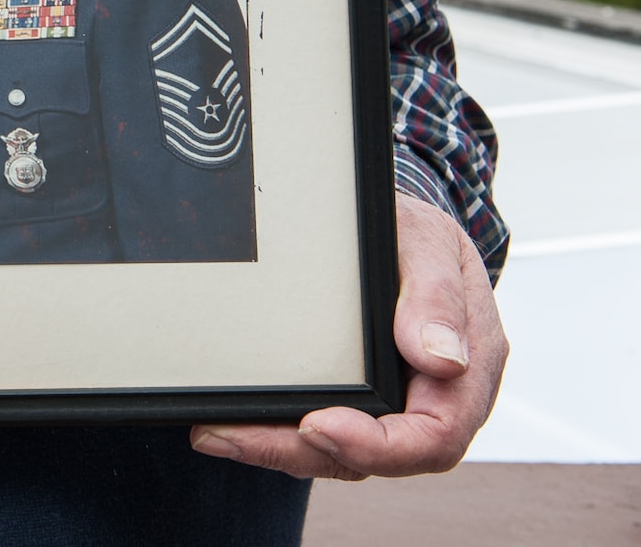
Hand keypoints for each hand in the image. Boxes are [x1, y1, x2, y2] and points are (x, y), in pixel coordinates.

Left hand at [190, 194, 506, 479]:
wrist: (392, 225)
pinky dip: (275, 432)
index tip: (317, 425)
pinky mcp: (355, 400)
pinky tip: (228, 422)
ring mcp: (391, 403)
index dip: (377, 446)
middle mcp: (430, 399)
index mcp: (467, 371)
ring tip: (215, 433)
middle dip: (301, 452)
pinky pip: (319, 433)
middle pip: (376, 458)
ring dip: (276, 448)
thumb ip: (437, 298)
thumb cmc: (416, 236)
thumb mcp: (430, 244)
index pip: (435, 437)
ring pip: (340, 453)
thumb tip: (442, 360)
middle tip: (234, 435)